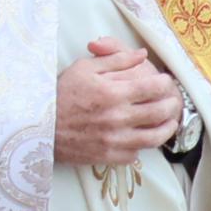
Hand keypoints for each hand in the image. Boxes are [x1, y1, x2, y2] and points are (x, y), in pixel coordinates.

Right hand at [54, 40, 183, 168]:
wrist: (38, 126)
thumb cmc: (60, 94)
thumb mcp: (84, 68)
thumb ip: (115, 59)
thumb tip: (141, 55)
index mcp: (114, 93)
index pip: (153, 87)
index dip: (165, 83)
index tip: (165, 81)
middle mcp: (118, 118)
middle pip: (159, 113)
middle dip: (172, 105)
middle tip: (173, 101)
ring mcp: (114, 140)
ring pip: (153, 138)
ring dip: (166, 129)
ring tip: (168, 123)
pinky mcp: (108, 156)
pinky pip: (135, 154)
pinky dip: (141, 147)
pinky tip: (140, 138)